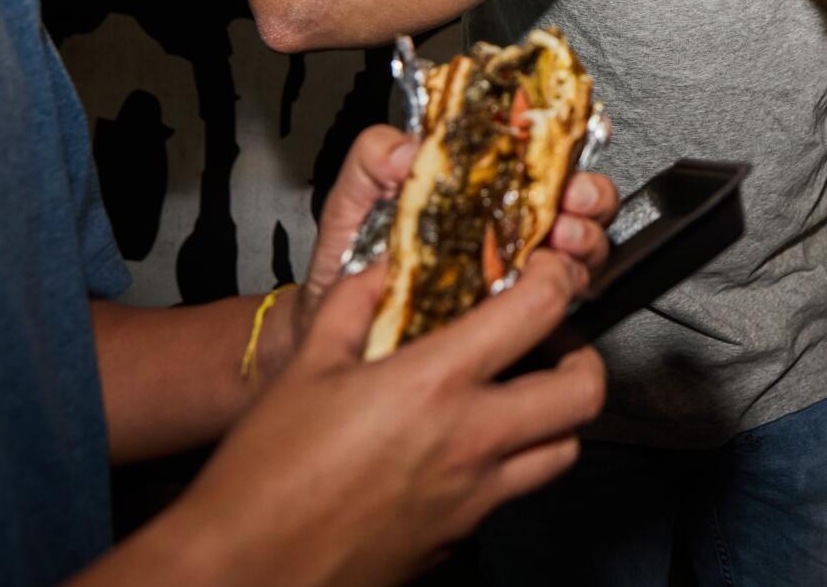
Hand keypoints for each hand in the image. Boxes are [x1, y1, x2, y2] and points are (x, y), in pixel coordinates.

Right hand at [160, 251, 603, 584]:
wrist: (244, 570)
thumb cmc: (264, 476)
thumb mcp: (305, 369)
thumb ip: (350, 307)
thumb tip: (379, 274)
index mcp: (433, 385)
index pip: (537, 312)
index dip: (557, 278)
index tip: (549, 269)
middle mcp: (469, 442)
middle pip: (582, 394)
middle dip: (582, 357)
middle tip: (555, 341)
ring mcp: (471, 497)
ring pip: (562, 452)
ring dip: (557, 419)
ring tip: (524, 395)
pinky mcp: (458, 539)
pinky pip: (510, 495)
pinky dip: (508, 466)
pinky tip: (468, 449)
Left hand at [293, 129, 619, 364]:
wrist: (345, 332)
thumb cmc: (351, 263)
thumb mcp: (354, 199)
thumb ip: (374, 159)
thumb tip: (406, 148)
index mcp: (485, 182)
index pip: (543, 151)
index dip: (565, 143)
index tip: (564, 146)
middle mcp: (516, 222)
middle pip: (581, 197)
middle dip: (589, 196)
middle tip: (571, 201)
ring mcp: (526, 267)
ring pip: (585, 245)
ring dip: (586, 240)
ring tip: (562, 244)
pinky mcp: (526, 314)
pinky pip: (567, 300)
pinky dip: (573, 290)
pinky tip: (556, 288)